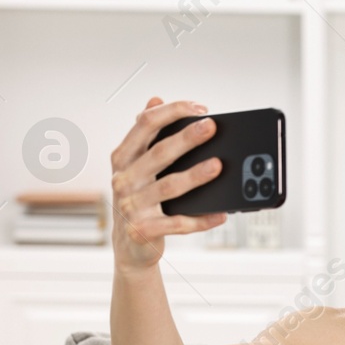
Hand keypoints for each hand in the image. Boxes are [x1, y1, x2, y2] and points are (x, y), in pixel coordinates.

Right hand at [109, 97, 227, 272]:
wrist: (130, 246)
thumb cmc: (140, 199)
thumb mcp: (137, 166)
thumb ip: (146, 135)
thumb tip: (155, 99)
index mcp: (123, 158)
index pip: (145, 125)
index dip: (172, 112)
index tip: (200, 108)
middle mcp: (124, 179)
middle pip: (159, 153)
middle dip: (187, 138)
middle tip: (212, 127)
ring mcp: (131, 206)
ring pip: (169, 187)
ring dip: (195, 176)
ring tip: (219, 166)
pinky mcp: (142, 230)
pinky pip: (177, 223)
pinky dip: (200, 220)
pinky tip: (220, 214)